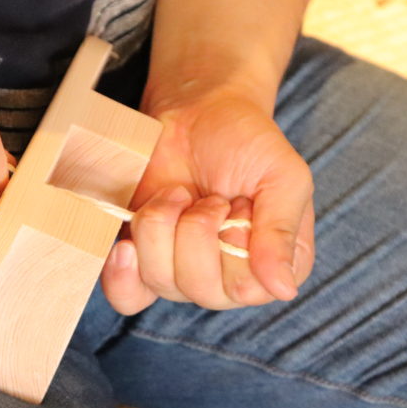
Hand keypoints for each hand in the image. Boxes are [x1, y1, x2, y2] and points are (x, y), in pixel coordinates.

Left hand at [100, 89, 314, 313]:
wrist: (198, 112)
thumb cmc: (246, 142)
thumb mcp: (283, 176)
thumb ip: (282, 231)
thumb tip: (284, 289)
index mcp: (271, 267)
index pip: (246, 288)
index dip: (234, 243)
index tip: (238, 204)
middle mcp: (228, 281)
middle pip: (201, 289)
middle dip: (196, 230)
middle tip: (207, 197)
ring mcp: (182, 275)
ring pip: (162, 282)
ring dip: (162, 228)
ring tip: (176, 194)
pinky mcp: (143, 262)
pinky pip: (128, 296)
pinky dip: (122, 274)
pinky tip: (126, 246)